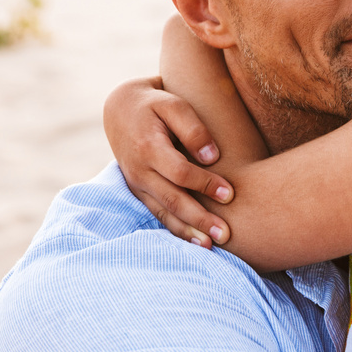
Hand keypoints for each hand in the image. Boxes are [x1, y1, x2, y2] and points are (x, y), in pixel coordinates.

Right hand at [103, 77, 232, 247]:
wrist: (120, 109)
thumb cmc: (155, 104)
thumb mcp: (174, 104)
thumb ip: (193, 128)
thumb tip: (212, 158)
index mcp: (148, 147)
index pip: (179, 172)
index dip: (205, 184)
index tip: (230, 194)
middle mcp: (139, 170)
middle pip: (172, 200)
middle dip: (199, 220)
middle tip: (225, 235)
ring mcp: (136, 183)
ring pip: (163, 212)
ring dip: (187, 232)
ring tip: (210, 247)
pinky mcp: (138, 190)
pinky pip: (157, 213)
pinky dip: (174, 229)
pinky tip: (193, 241)